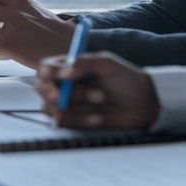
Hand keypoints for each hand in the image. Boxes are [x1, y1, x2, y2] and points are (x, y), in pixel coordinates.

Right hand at [38, 52, 160, 129]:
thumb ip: (84, 62)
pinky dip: (81, 119)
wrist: (143, 103)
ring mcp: (69, 104)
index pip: (46, 68)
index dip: (48, 72)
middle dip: (54, 93)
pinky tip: (99, 116)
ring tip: (100, 99)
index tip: (62, 76)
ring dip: (75, 104)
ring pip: (52, 107)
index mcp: (68, 67)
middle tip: (63, 96)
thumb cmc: (125, 79)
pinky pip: (66, 122)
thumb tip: (65, 70)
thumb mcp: (107, 63)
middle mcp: (64, 85)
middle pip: (42, 89)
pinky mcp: (75, 121)